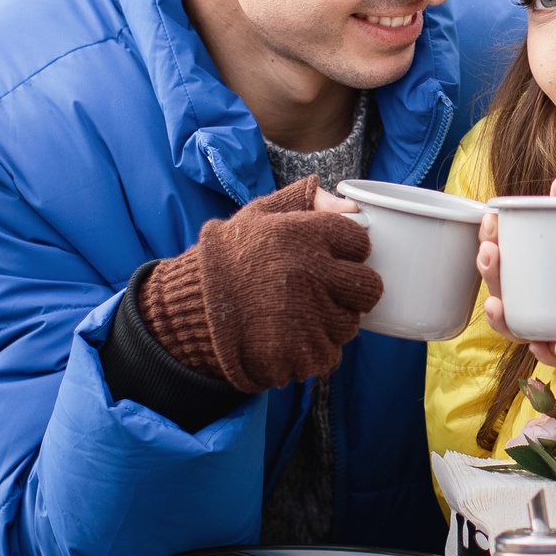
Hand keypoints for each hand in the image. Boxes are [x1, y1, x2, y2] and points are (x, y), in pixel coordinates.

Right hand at [139, 175, 381, 390]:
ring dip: (331, 322)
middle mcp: (312, 273)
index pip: (359, 241)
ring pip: (349, 324)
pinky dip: (313, 351)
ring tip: (297, 316)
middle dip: (351, 291)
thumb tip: (349, 204)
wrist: (187, 310)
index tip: (330, 258)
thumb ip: (304, 201)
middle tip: (324, 292)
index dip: (347, 251)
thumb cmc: (225, 259)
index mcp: (304, 234)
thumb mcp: (257, 215)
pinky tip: (288, 338)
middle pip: (368, 288)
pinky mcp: (300, 353)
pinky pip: (329, 354)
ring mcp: (308, 316)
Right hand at [474, 174, 555, 340]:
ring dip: (502, 314)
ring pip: (518, 324)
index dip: (491, 239)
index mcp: (542, 268)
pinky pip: (555, 355)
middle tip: (489, 250)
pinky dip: (545, 352)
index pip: (506, 254)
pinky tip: (538, 343)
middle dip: (489, 270)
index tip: (491, 219)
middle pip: (502, 288)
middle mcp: (540, 297)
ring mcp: (553, 324)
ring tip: (496, 301)